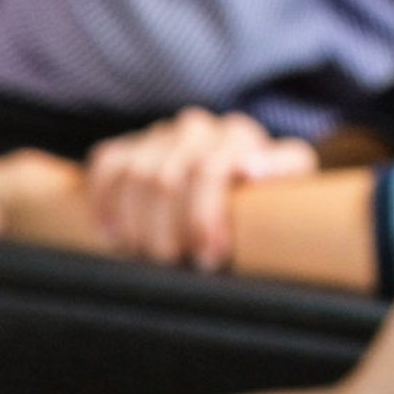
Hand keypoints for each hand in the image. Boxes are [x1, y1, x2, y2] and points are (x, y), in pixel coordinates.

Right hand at [84, 107, 317, 269]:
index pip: (208, 170)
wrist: (239, 181)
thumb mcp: (290, 179)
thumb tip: (249, 169)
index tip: (209, 257)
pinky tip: (112, 235)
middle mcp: (197, 129)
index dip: (203, 217)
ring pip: (134, 177)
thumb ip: (281, 168)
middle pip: (166, 180)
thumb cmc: (264, 192)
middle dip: (167, 231)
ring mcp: (160, 136)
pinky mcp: (129, 146)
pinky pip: (105, 164)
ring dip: (136, 225)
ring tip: (148, 256)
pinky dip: (103, 202)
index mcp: (237, 136)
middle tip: (174, 263)